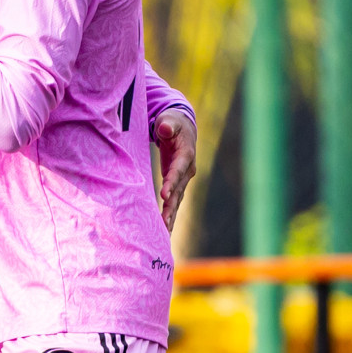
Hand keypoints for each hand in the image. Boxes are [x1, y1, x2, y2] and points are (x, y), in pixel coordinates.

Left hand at [154, 108, 197, 232]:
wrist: (182, 128)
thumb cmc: (172, 122)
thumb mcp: (169, 120)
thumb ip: (167, 125)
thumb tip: (164, 128)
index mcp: (186, 155)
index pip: (178, 170)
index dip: (171, 182)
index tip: (164, 194)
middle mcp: (187, 170)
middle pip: (179, 190)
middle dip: (171, 207)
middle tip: (164, 222)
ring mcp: (183, 179)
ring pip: (177, 200)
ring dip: (171, 215)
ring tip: (164, 232)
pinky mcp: (177, 184)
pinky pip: (174, 201)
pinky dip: (169, 214)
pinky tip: (164, 230)